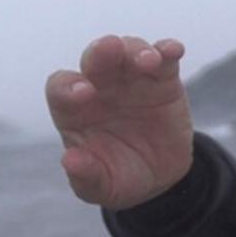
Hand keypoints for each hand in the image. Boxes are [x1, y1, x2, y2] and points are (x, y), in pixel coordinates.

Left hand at [45, 35, 192, 209]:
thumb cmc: (120, 177)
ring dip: (137, 51)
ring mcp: (130, 79)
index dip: (68, 87)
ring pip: (129, 51)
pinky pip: (164, 59)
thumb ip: (86, 177)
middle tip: (110, 48)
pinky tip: (174, 50)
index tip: (83, 94)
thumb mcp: (103, 187)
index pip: (62, 88)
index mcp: (75, 110)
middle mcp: (100, 87)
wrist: (160, 177)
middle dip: (101, 53)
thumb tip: (70, 161)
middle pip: (94, 60)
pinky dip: (167, 51)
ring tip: (149, 61)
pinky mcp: (161, 80)